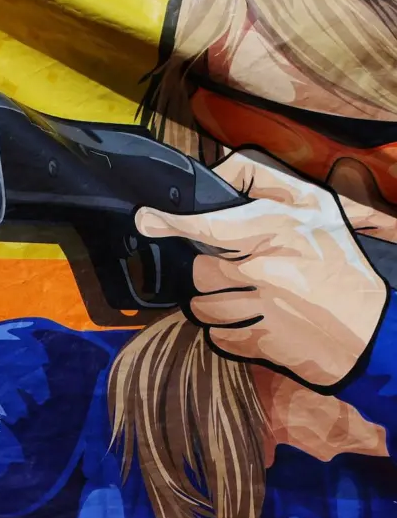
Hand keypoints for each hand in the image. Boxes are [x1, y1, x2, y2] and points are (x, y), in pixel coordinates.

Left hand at [134, 149, 390, 388]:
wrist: (373, 330)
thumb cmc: (339, 263)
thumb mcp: (316, 207)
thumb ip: (267, 183)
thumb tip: (218, 173)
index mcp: (282, 229)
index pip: (213, 224)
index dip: (175, 222)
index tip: (146, 219)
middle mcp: (269, 268)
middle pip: (202, 270)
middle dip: (214, 273)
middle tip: (243, 273)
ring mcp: (264, 309)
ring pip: (202, 307)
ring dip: (216, 306)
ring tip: (250, 300)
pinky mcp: (260, 344)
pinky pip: (215, 337)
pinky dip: (226, 333)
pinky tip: (254, 324)